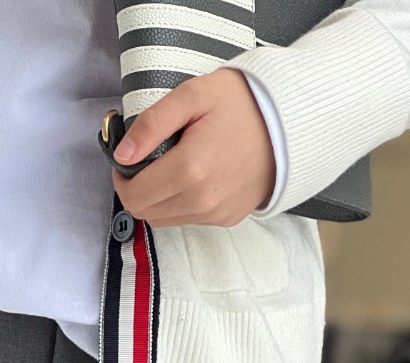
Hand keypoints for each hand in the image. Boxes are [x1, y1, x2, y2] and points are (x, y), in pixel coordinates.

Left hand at [111, 68, 275, 228]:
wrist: (288, 122)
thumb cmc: (240, 103)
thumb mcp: (191, 96)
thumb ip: (151, 125)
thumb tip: (121, 155)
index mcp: (189, 169)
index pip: (134, 197)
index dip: (122, 180)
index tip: (128, 161)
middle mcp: (202, 200)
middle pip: (146, 213)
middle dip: (137, 190)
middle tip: (146, 162)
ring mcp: (216, 213)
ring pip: (165, 220)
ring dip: (159, 199)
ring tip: (172, 166)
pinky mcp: (227, 219)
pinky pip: (189, 219)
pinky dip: (182, 203)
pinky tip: (194, 177)